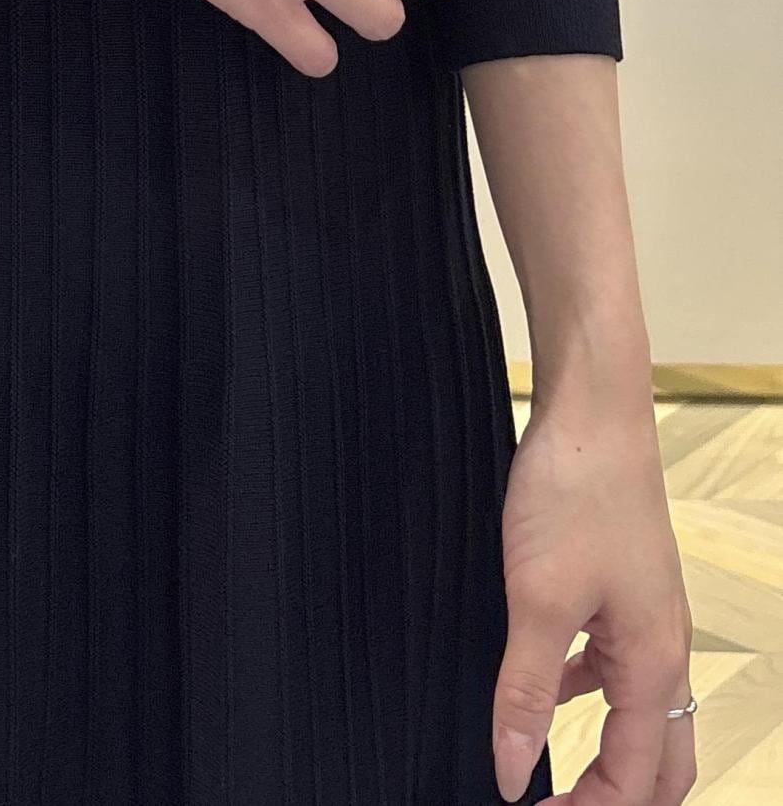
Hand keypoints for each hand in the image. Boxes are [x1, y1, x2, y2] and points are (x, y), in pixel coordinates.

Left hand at [494, 399, 695, 805]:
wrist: (593, 410)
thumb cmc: (575, 493)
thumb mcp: (537, 599)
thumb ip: (526, 690)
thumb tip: (513, 772)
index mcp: (653, 665)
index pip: (637, 780)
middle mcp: (664, 648)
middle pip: (663, 761)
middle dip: (621, 800)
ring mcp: (648, 615)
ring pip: (640, 713)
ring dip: (607, 751)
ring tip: (551, 773)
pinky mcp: (623, 586)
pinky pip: (614, 663)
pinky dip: (585, 690)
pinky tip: (542, 681)